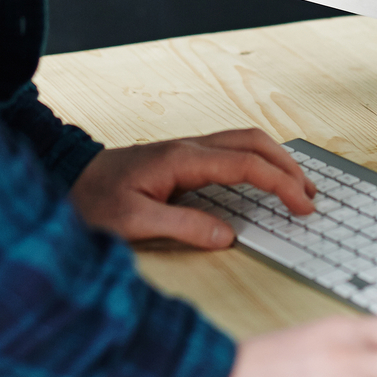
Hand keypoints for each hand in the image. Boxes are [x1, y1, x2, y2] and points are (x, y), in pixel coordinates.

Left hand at [69, 127, 315, 248]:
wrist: (66, 181)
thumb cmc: (93, 201)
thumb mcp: (134, 222)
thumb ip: (183, 227)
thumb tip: (228, 235)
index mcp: (183, 159)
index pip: (246, 164)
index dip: (281, 183)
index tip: (303, 205)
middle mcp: (189, 147)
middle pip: (253, 142)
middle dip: (288, 165)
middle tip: (310, 196)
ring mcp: (186, 149)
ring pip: (244, 141)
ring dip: (275, 160)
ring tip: (297, 187)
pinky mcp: (181, 158)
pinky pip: (230, 151)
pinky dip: (256, 161)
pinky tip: (262, 179)